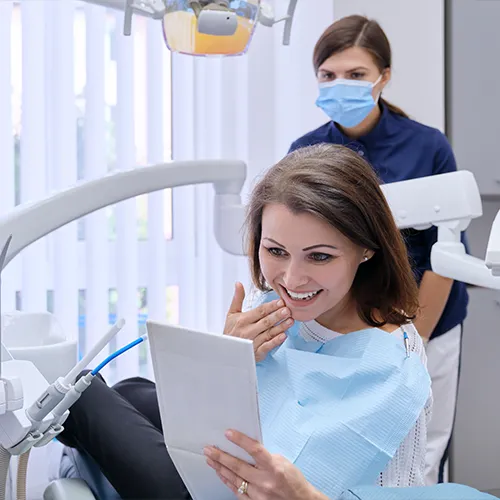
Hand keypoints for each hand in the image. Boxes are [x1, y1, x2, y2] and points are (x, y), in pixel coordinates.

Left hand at [204, 430, 326, 499]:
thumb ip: (265, 456)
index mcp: (274, 467)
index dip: (240, 440)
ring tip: (210, 459)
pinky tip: (220, 474)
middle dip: (221, 456)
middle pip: (238, 466)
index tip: (228, 433)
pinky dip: (227, 481)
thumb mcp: (282, 462)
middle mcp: (265, 481)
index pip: (255, 450)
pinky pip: (236, 491)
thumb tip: (247, 447)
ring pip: (234, 479)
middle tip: (209, 449)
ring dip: (220, 468)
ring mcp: (258, 494)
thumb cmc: (293, 480)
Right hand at [224, 283, 292, 362]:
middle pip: (266, 321)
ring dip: (281, 327)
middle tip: (288, 310)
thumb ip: (237, 298)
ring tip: (290, 321)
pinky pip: (268, 346)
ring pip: (269, 333)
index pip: (259, 311)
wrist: (226, 352)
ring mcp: (253, 342)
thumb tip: (239, 284)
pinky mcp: (257, 353)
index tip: (281, 302)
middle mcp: (248, 331)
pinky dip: (276, 341)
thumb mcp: (231, 314)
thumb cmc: (230, 332)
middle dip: (278, 315)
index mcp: (242, 320)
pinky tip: (283, 336)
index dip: (271, 306)